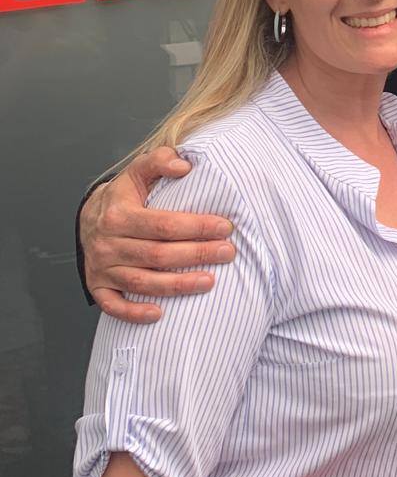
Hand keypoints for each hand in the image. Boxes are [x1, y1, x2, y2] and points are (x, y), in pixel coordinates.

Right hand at [82, 148, 234, 322]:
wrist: (89, 217)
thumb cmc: (124, 196)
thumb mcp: (138, 171)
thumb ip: (160, 161)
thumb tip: (184, 166)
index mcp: (118, 215)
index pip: (164, 224)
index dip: (197, 227)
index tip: (225, 227)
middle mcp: (108, 243)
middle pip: (158, 255)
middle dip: (197, 255)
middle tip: (227, 253)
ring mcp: (102, 268)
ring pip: (142, 282)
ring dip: (177, 286)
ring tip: (210, 282)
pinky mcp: (98, 287)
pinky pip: (114, 305)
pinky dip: (134, 313)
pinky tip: (160, 314)